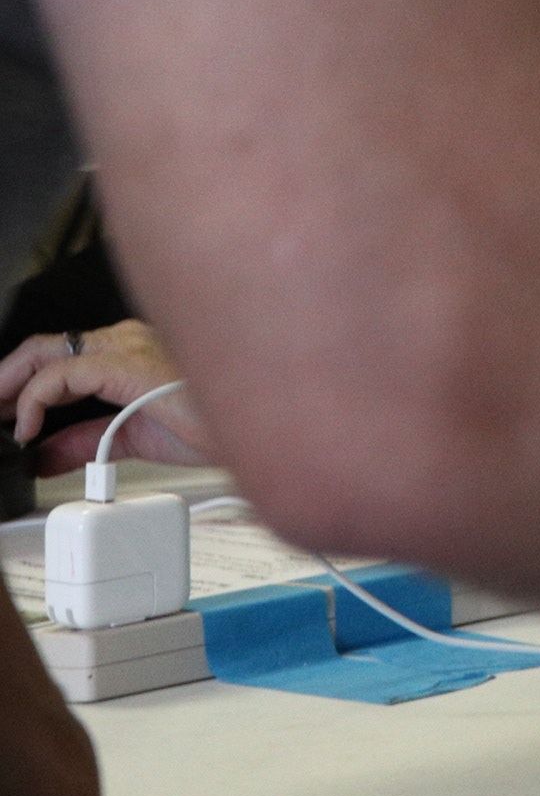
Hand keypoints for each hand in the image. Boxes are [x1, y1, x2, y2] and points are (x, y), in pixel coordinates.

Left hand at [1, 320, 206, 469]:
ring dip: (10, 384)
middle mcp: (130, 340)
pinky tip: (30, 427)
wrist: (258, 428)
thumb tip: (46, 456)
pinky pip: (60, 375)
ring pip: (45, 351)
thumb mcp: (135, 439)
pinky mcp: (127, 364)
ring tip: (0, 417)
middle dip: (7, 378)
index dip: (26, 384)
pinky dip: (35, 400)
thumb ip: (88, 442)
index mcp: (136, 352)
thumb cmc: (219, 423)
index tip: (8, 416)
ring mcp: (129, 347)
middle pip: (45, 346)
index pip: (64, 355)